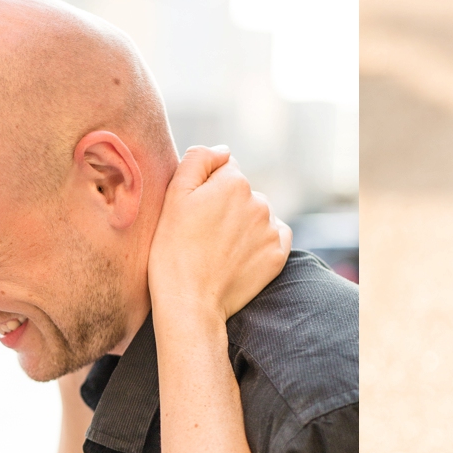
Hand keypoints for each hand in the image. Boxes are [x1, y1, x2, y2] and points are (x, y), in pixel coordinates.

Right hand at [148, 146, 290, 321]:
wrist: (190, 301)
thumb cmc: (173, 248)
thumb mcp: (174, 195)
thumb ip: (199, 159)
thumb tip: (224, 151)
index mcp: (234, 181)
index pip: (225, 170)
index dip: (206, 189)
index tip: (195, 212)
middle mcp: (259, 200)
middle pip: (243, 192)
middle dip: (227, 205)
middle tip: (203, 234)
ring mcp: (272, 228)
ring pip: (258, 214)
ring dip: (243, 223)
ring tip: (219, 248)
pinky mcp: (279, 254)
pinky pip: (274, 235)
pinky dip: (259, 241)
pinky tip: (238, 255)